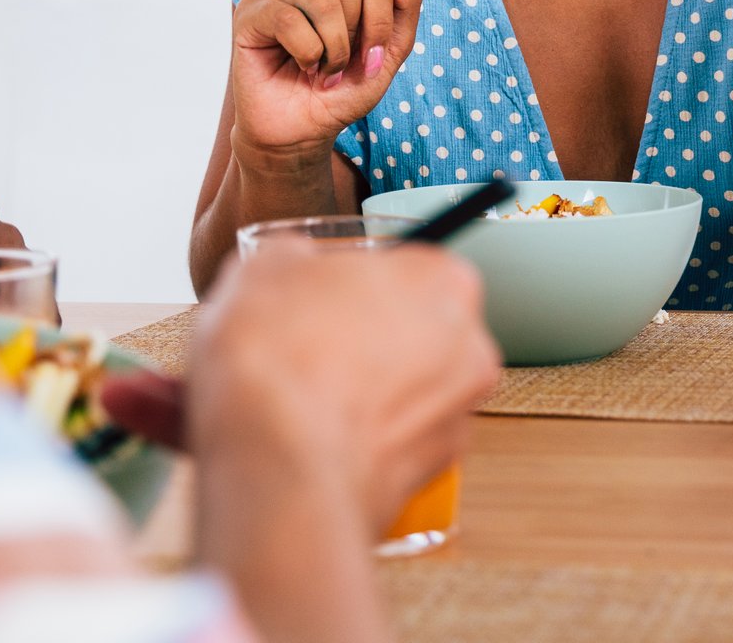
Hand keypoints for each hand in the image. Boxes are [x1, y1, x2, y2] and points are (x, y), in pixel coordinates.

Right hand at [188, 235, 500, 533]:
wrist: (279, 472)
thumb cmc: (279, 363)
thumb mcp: (264, 268)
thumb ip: (293, 258)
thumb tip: (289, 266)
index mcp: (443, 279)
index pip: (400, 267)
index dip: (346, 286)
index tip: (312, 302)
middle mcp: (469, 346)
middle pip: (403, 331)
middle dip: (351, 341)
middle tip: (293, 350)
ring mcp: (455, 415)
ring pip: (392, 392)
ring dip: (346, 395)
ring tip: (284, 401)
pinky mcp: (430, 474)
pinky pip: (384, 444)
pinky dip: (348, 442)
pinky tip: (300, 440)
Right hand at [228, 0, 422, 161]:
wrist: (301, 131)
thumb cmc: (342, 89)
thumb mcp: (390, 49)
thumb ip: (405, 3)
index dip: (382, 25)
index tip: (373, 58)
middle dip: (356, 35)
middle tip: (342, 64)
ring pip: (322, 1)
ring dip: (333, 49)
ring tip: (324, 70)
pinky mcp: (249, 12)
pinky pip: (287, 19)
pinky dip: (307, 53)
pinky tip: (303, 66)